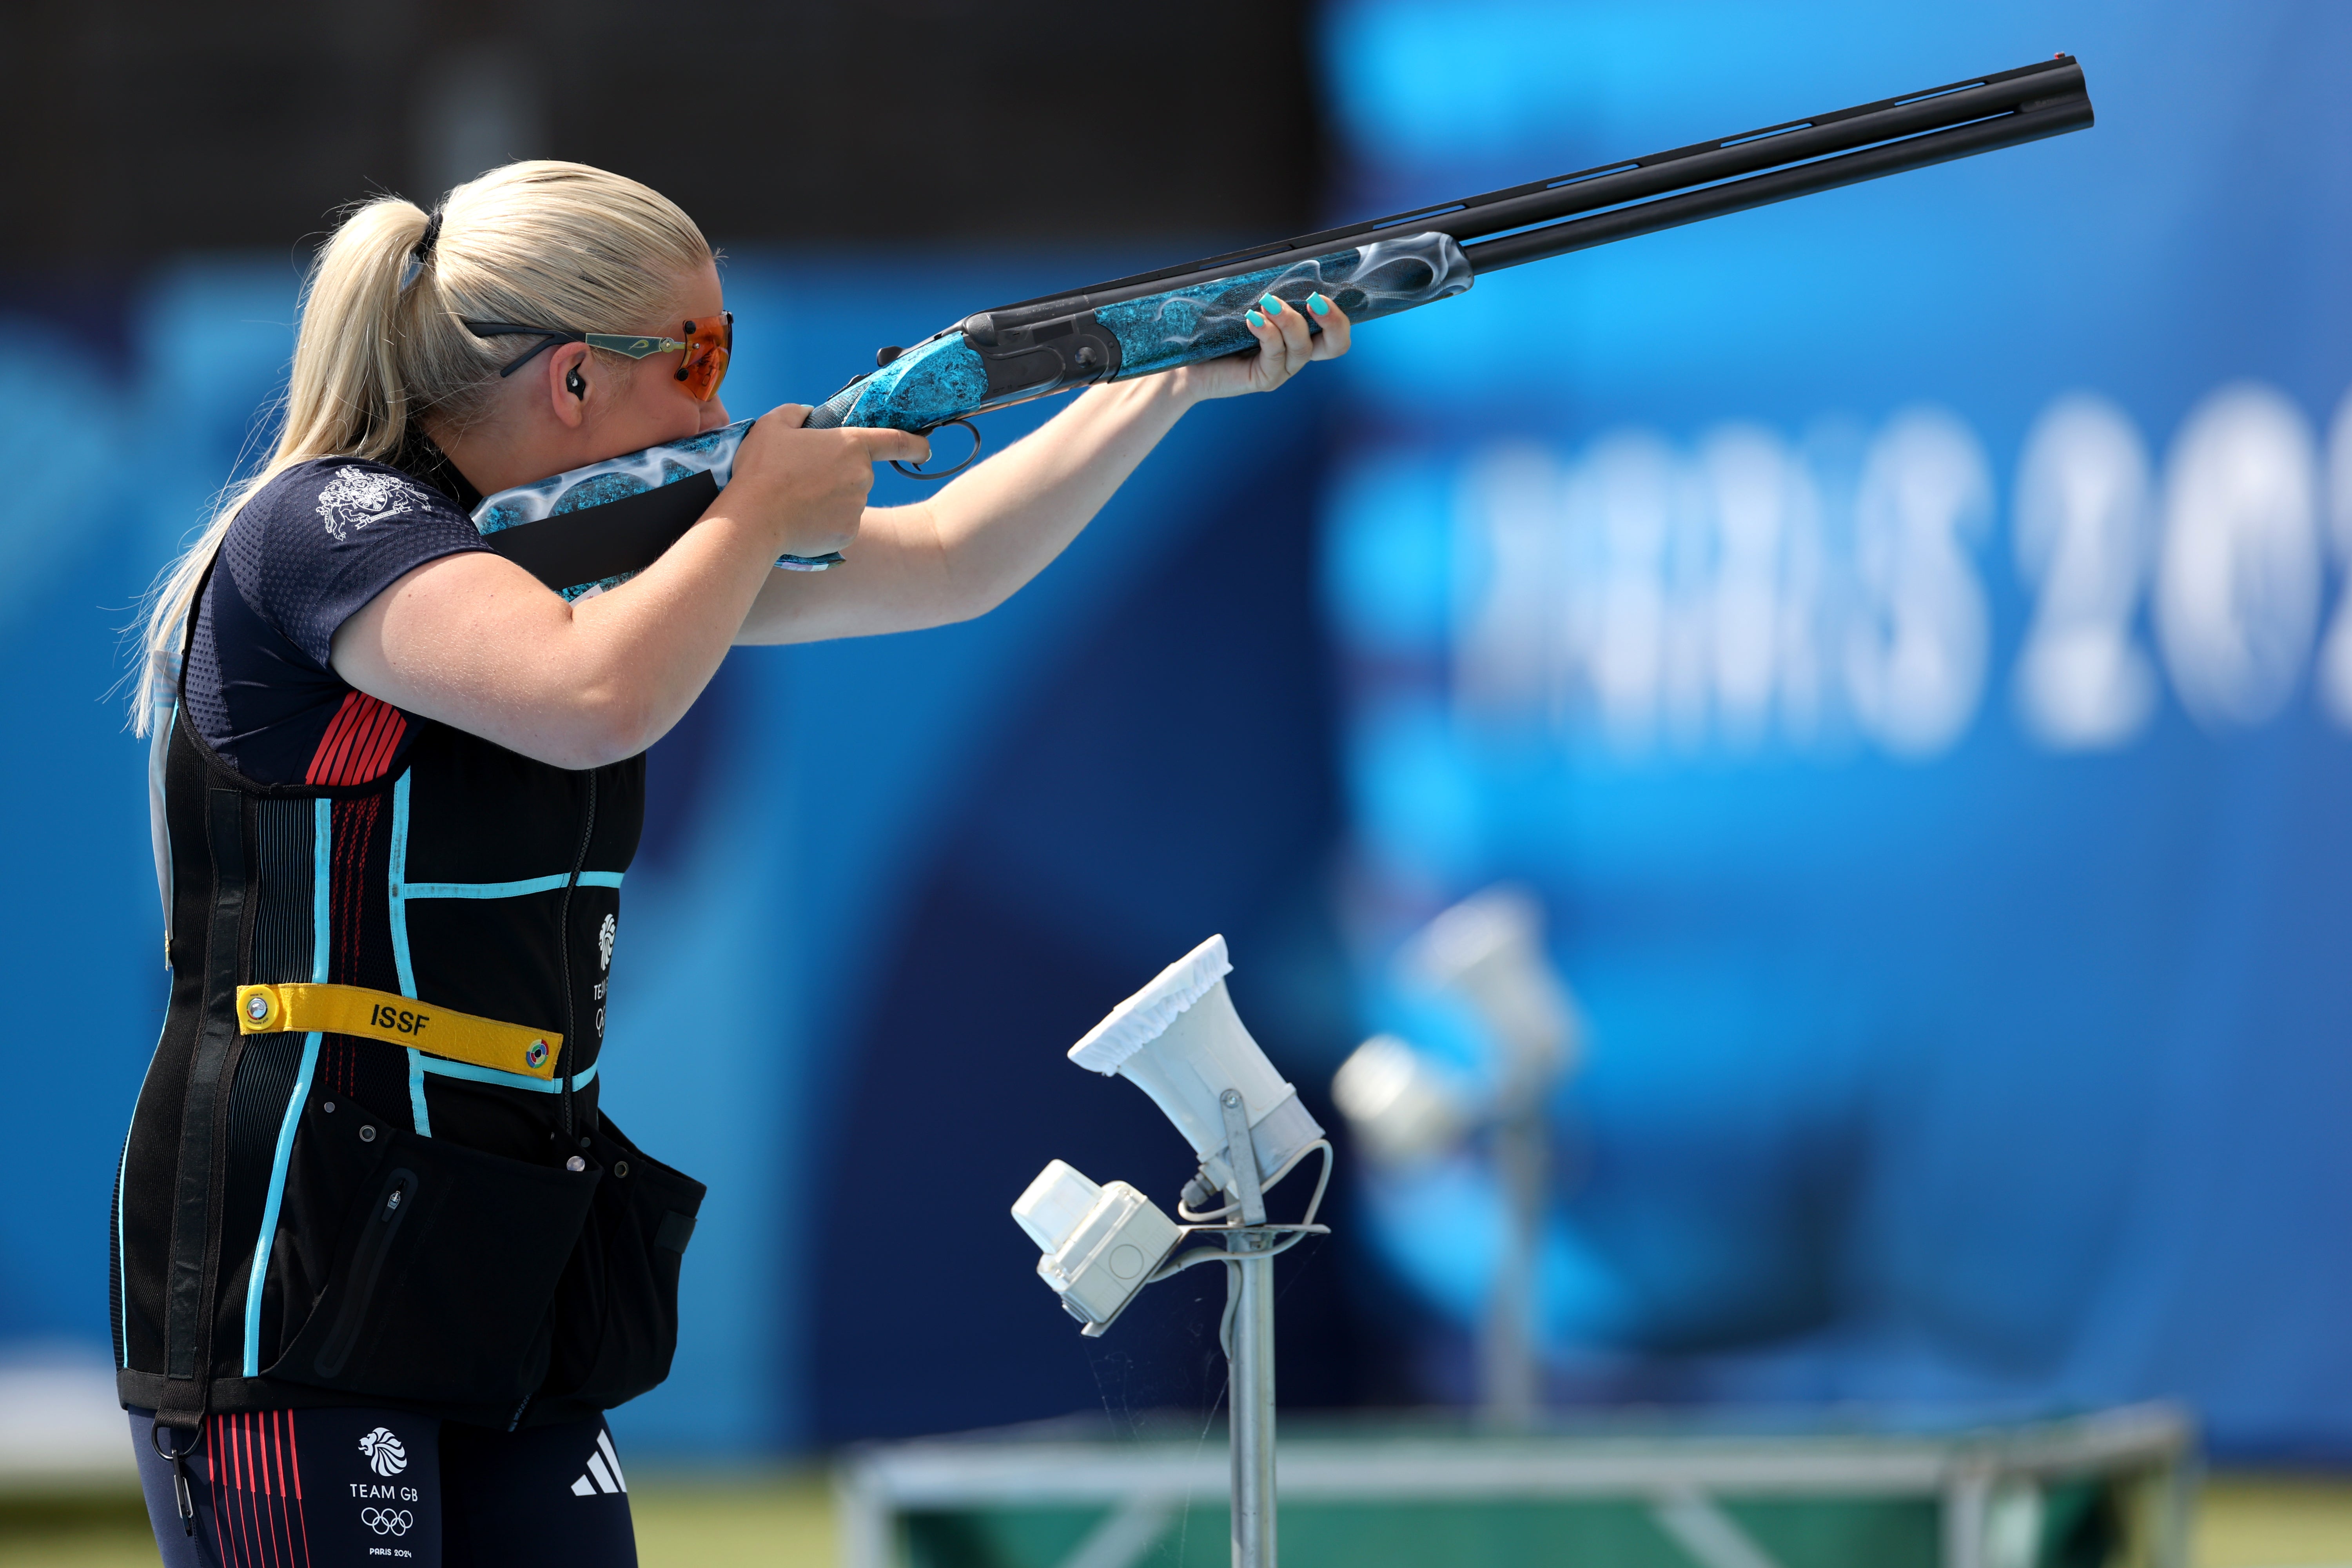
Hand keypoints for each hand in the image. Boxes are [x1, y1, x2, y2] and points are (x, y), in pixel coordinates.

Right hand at [721, 404, 931, 558]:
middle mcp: (863, 477)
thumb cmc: (763, 469)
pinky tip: (802, 518)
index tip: (925, 449)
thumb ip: (795, 413)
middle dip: (838, 473)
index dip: (915, 444)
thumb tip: (807, 414)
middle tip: (804, 476)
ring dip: (831, 497)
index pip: (895, 441)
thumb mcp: (772, 425)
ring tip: (797, 498)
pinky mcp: (849, 533)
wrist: (754, 519)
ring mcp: (858, 507)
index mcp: (851, 445)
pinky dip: (826, 521)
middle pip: (859, 473)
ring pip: (850, 499)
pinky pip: (842, 523)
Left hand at [1176, 291, 1353, 402]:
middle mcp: (1295, 354)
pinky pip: (1275, 355)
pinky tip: (1251, 318)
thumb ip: (1265, 288)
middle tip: (1316, 300)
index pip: (1335, 330)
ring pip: (1303, 348)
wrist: (1184, 361)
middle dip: (1333, 320)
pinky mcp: (1263, 379)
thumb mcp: (1244, 300)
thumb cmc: (1213, 327)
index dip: (1340, 313)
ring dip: (1289, 320)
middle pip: (1336, 345)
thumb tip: (1280, 261)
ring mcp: (1281, 369)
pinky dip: (1267, 333)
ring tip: (1267, 303)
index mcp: (1297, 335)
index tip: (1325, 290)